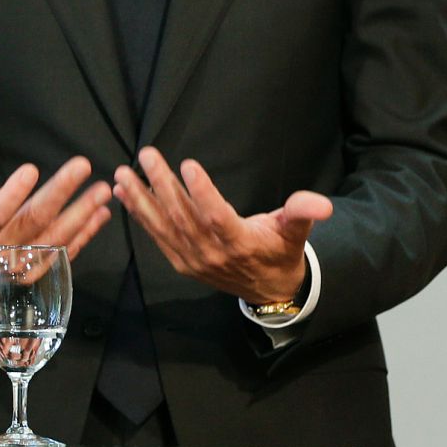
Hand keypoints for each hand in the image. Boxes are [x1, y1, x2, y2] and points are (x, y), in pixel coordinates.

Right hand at [0, 141, 113, 304]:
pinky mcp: (36, 272)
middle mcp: (0, 252)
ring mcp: (21, 266)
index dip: (12, 193)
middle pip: (34, 222)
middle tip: (82, 166)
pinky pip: (64, 253)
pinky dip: (85, 234)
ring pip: (56, 239)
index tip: (31, 168)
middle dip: (60, 192)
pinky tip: (101, 214)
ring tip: (101, 191)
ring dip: (82, 215)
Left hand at [112, 147, 332, 303]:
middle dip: (162, 184)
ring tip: (123, 174)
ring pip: (163, 226)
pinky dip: (139, 215)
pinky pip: (156, 236)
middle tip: (147, 155)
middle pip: (183, 217)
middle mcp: (212, 254)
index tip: (189, 165)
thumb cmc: (280, 251)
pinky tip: (123, 193)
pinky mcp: (180, 261)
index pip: (217, 217)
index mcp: (241, 243)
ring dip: (141, 199)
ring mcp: (193, 259)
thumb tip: (323, 205)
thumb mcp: (296, 232)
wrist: (269, 291)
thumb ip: (302, 213)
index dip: (203, 193)